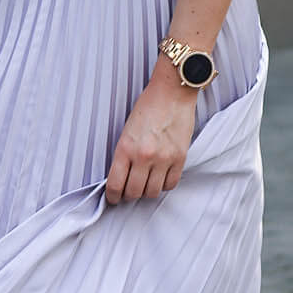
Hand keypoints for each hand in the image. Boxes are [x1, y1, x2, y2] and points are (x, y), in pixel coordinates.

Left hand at [105, 74, 196, 204]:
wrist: (172, 93)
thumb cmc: (147, 108)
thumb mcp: (126, 131)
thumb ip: (124, 155)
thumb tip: (122, 178)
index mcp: (125, 148)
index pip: (115, 185)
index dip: (112, 197)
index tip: (113, 198)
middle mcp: (144, 156)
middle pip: (134, 192)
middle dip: (128, 196)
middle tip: (128, 192)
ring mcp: (163, 159)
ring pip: (152, 192)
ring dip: (146, 192)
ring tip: (144, 184)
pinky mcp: (180, 158)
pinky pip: (170, 184)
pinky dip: (164, 185)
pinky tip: (160, 178)